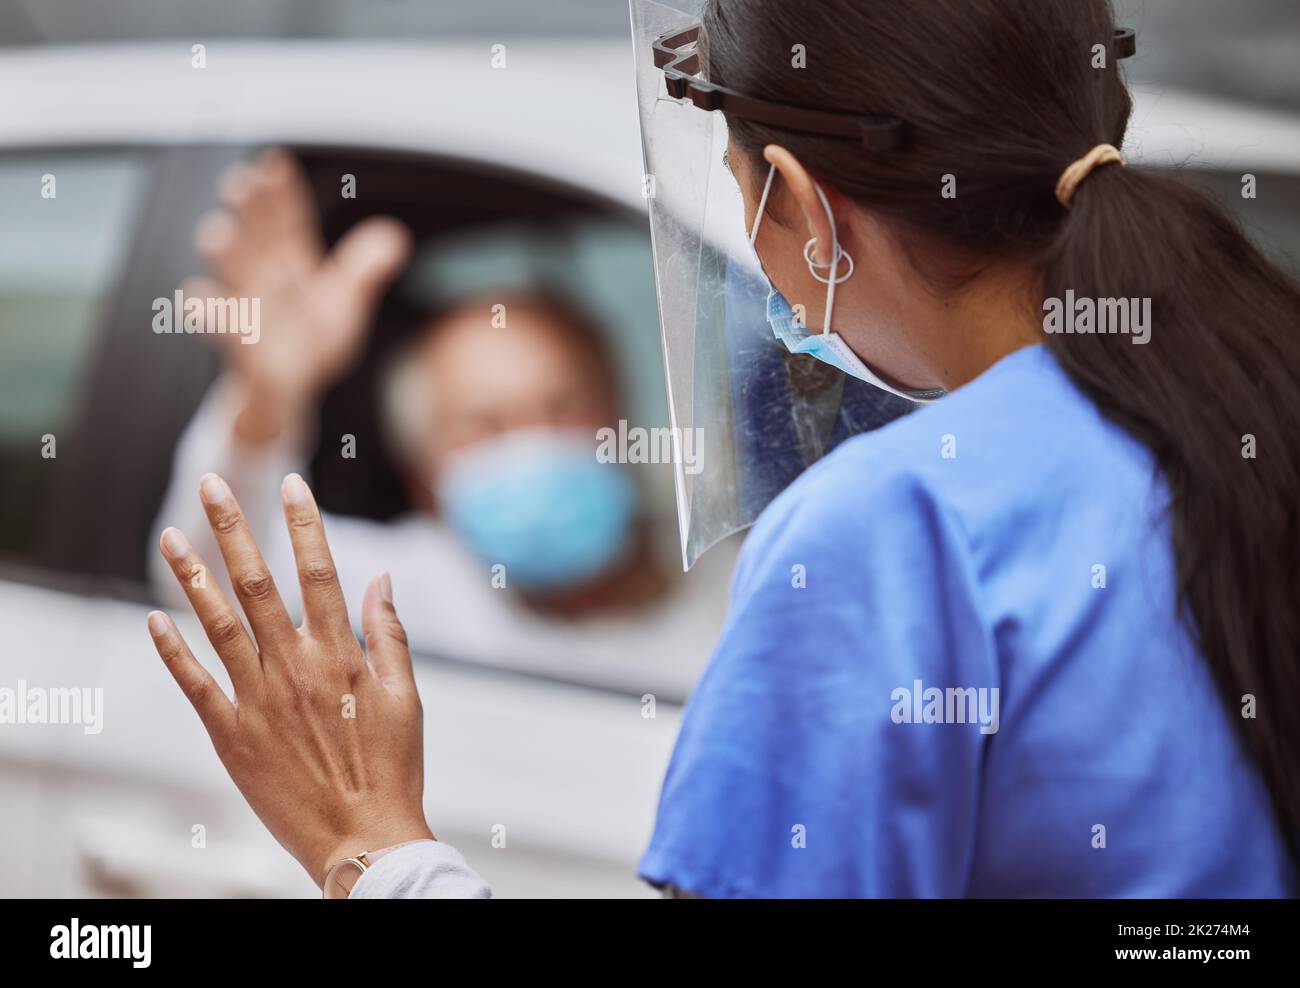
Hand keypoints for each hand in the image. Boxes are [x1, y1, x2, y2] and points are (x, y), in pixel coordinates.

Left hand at [147, 471, 432, 886]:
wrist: (364, 837)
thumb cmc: (392, 767)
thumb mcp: (408, 696)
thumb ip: (390, 633)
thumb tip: (381, 578)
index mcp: (342, 655)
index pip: (320, 572)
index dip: (304, 523)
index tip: (291, 484)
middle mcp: (295, 667)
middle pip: (257, 584)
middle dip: (233, 528)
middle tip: (211, 485)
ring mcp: (259, 700)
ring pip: (217, 624)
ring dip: (191, 576)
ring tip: (169, 535)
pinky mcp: (231, 735)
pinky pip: (194, 683)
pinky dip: (172, 649)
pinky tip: (153, 618)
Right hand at [186, 149, 412, 440]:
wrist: (286, 389)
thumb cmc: (310, 338)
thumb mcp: (344, 301)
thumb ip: (364, 269)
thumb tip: (394, 235)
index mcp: (290, 260)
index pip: (286, 219)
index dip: (281, 192)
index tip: (275, 162)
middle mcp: (265, 277)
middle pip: (256, 237)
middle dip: (246, 212)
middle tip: (239, 183)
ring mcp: (250, 308)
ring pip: (234, 277)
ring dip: (225, 255)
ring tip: (216, 232)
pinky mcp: (244, 345)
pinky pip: (224, 328)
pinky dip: (210, 313)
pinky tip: (196, 296)